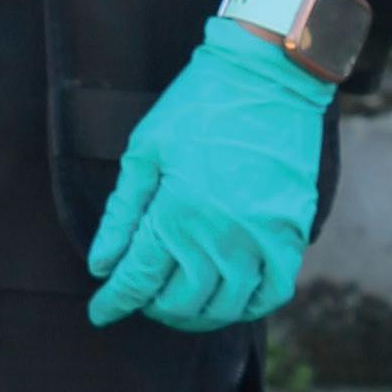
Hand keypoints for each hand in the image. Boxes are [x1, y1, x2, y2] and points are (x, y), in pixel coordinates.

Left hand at [85, 21, 330, 332]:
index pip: (139, 279)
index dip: (115, 301)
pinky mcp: (291, 233)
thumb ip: (122, 214)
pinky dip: (247, 306)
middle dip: (152, 307)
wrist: (266, 76)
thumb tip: (102, 265)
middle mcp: (220, 235)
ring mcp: (261, 238)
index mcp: (177, 213)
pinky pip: (272, 292)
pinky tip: (228, 300)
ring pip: (224, 305)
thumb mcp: (145, 151)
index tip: (100, 312)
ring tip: (178, 305)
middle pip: (180, 300)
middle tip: (141, 299)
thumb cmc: (198, 107)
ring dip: (195, 314)